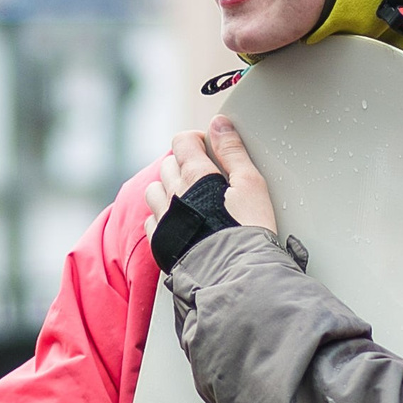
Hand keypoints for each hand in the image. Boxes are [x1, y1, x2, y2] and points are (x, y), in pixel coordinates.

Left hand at [139, 114, 276, 245]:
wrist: (235, 277)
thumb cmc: (249, 232)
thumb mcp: (251, 185)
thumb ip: (233, 151)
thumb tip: (219, 124)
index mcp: (196, 176)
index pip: (183, 141)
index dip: (196, 140)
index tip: (210, 148)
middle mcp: (173, 194)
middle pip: (168, 164)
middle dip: (184, 164)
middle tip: (206, 178)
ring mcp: (163, 219)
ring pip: (154, 190)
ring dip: (168, 188)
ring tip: (190, 200)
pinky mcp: (159, 242)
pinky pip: (151, 219)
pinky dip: (162, 215)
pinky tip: (180, 223)